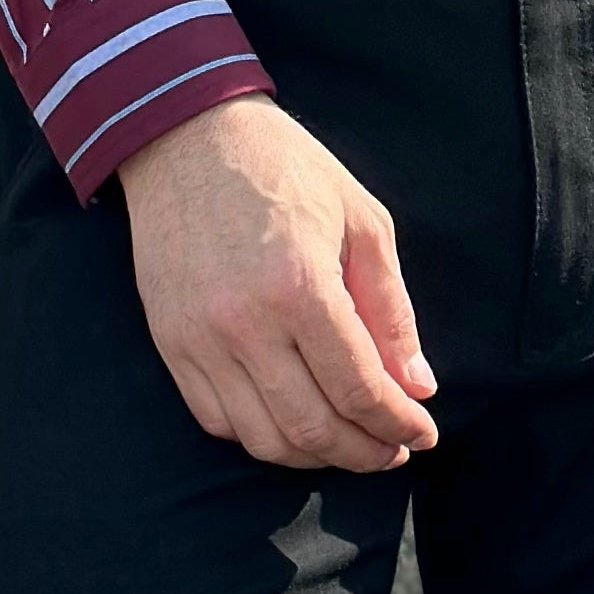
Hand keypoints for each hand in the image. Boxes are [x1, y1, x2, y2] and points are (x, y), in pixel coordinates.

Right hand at [117, 94, 439, 474]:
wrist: (187, 136)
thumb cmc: (285, 168)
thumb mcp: (361, 218)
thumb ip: (390, 308)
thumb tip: (416, 385)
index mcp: (300, 285)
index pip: (358, 387)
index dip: (398, 423)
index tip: (423, 432)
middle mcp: (243, 322)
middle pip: (313, 427)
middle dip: (364, 451)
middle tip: (394, 449)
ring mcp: (198, 339)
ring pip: (263, 438)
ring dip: (315, 457)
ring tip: (350, 444)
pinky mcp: (170, 343)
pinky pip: (217, 419)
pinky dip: (262, 436)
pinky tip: (295, 423)